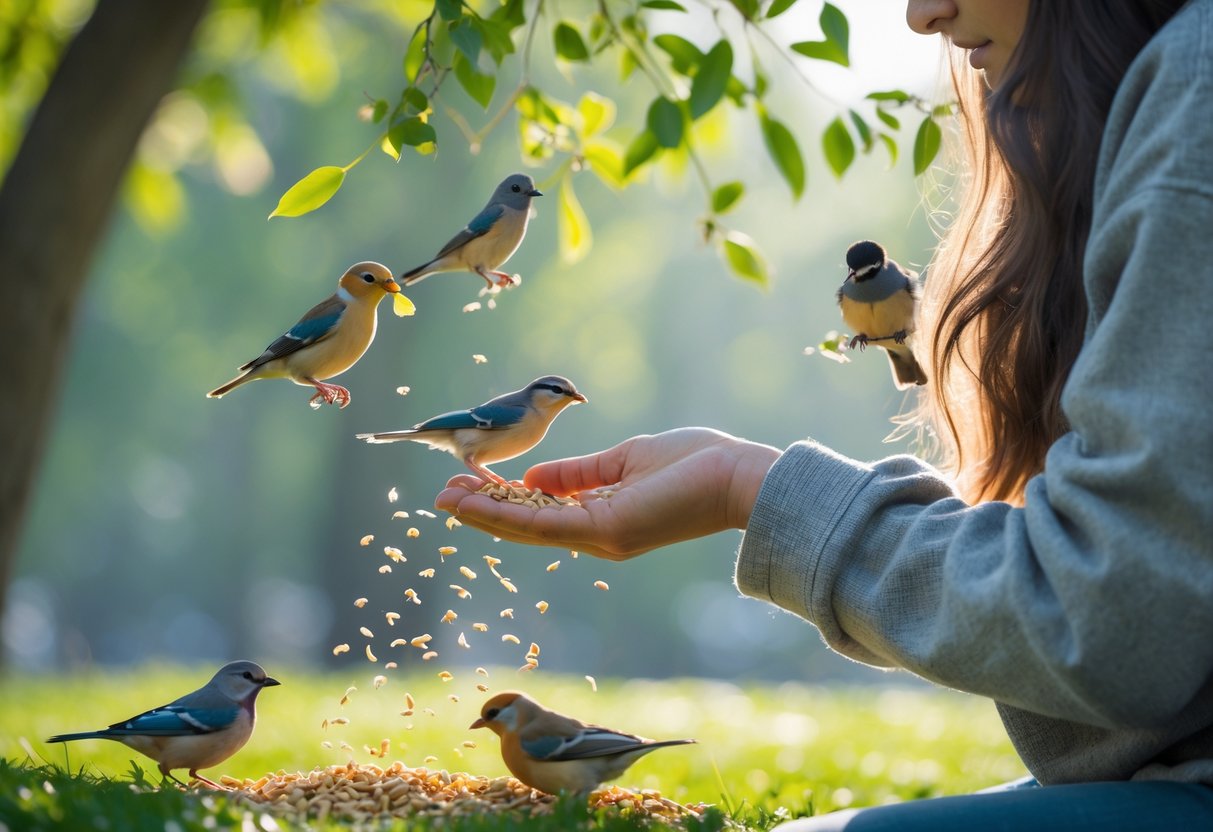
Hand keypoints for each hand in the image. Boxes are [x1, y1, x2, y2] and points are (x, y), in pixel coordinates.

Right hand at [434, 427, 780, 559]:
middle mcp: (596, 534)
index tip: (467, 485)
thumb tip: (535, 477)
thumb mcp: (623, 461)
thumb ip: (578, 473)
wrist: (739, 474)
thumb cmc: (696, 462)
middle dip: (482, 510)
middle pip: (526, 526)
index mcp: (602, 516)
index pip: (541, 514)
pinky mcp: (607, 530)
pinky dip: (506, 514)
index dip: (501, 502)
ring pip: (528, 528)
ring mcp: (601, 536)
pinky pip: (545, 524)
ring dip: (483, 513)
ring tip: (445, 498)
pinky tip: (476, 503)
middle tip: (441, 495)